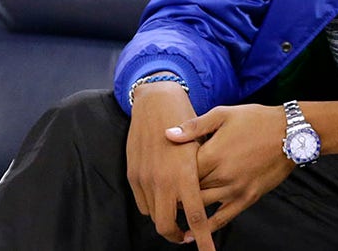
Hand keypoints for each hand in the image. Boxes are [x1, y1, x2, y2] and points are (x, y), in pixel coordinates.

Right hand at [126, 82, 215, 249]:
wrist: (156, 101)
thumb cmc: (185, 120)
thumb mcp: (202, 145)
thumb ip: (202, 174)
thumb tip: (205, 198)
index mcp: (185, 174)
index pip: (195, 216)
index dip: (203, 238)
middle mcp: (163, 180)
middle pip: (167, 225)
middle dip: (177, 236)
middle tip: (187, 237)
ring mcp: (145, 178)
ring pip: (153, 215)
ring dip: (165, 219)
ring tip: (176, 216)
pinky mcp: (133, 174)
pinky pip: (142, 202)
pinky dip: (152, 206)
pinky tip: (162, 199)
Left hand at [166, 104, 295, 234]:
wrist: (291, 133)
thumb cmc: (256, 119)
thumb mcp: (224, 114)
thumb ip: (194, 127)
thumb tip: (167, 135)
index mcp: (214, 153)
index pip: (181, 171)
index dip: (169, 173)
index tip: (159, 172)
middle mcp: (223, 175)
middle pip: (189, 190)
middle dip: (175, 192)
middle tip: (160, 194)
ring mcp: (236, 189)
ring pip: (202, 206)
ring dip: (186, 210)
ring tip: (170, 212)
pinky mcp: (248, 198)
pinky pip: (224, 218)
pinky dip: (207, 226)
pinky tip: (194, 233)